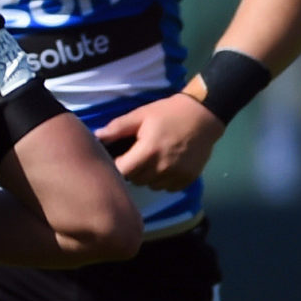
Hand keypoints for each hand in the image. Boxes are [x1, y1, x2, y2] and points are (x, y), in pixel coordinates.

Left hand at [93, 93, 224, 190]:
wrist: (204, 115)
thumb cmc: (169, 113)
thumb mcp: (141, 115)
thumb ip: (117, 128)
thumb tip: (97, 137)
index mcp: (148, 151)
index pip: (121, 172)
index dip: (116, 166)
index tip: (118, 158)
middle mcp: (163, 167)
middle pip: (135, 180)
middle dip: (131, 170)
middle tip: (135, 156)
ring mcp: (177, 175)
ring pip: (150, 186)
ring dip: (147, 177)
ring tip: (150, 161)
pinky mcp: (188, 179)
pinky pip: (167, 188)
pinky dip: (163, 180)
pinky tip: (164, 166)